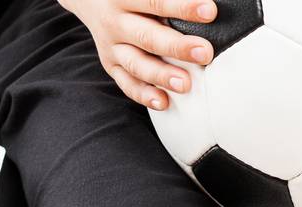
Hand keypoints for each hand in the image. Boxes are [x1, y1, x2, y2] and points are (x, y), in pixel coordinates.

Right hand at [60, 0, 217, 110]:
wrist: (91, 0)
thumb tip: (206, 4)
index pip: (155, 1)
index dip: (183, 7)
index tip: (210, 12)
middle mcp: (116, 22)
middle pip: (147, 36)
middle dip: (177, 46)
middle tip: (205, 53)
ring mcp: (112, 47)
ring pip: (136, 64)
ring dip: (161, 75)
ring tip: (186, 84)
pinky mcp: (111, 65)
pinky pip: (127, 84)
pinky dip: (144, 95)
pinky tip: (164, 102)